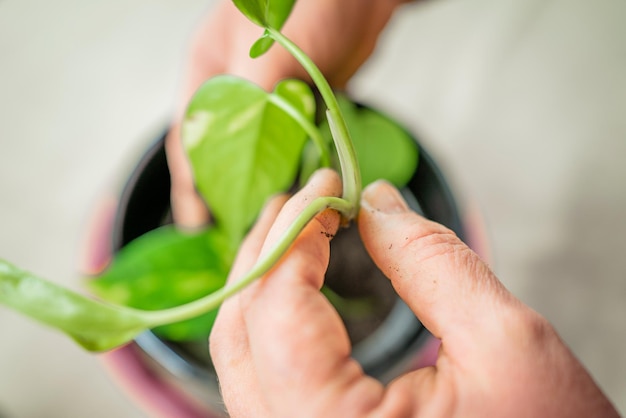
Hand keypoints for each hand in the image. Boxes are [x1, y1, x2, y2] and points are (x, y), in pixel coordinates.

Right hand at [165, 0, 409, 226]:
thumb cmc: (315, 0)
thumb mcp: (271, 43)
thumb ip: (257, 95)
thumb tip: (248, 148)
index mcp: (211, 69)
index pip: (191, 133)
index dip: (193, 179)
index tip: (200, 217)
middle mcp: (237, 86)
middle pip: (223, 148)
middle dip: (225, 188)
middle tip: (230, 229)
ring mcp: (271, 96)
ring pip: (258, 149)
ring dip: (261, 181)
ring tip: (260, 222)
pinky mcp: (302, 103)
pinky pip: (292, 144)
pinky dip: (293, 167)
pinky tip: (295, 192)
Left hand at [209, 169, 618, 416]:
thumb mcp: (505, 342)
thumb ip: (431, 262)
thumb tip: (374, 202)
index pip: (277, 308)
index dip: (297, 232)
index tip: (327, 184)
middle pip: (242, 330)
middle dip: (270, 250)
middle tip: (306, 198)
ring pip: (245, 355)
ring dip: (266, 281)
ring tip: (298, 228)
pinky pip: (268, 376)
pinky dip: (277, 318)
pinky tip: (303, 281)